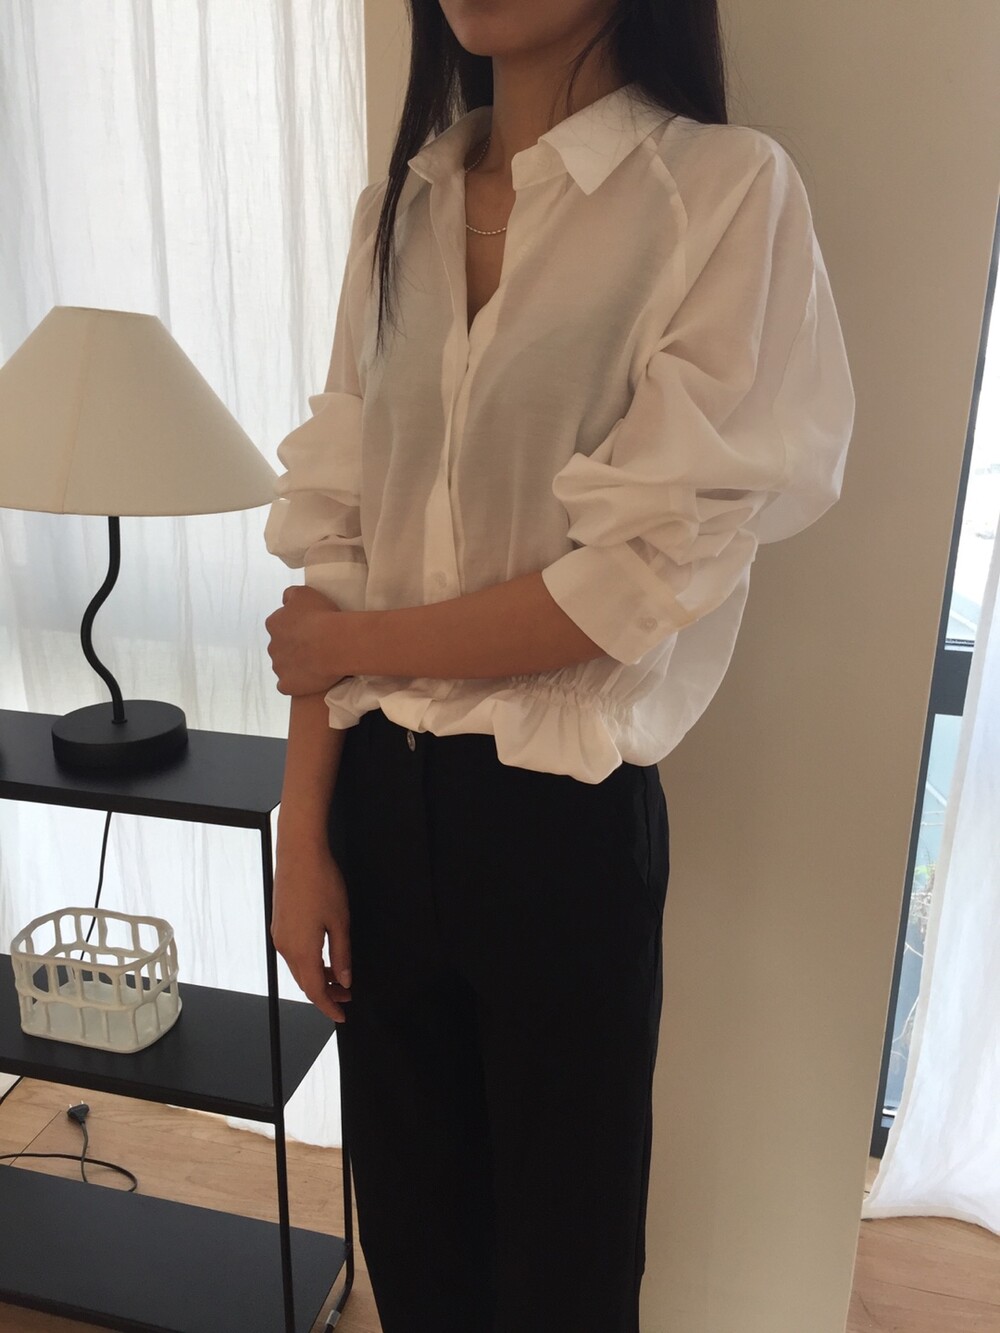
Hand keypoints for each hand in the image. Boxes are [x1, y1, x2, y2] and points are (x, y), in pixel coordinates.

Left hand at [265, 585, 346, 696]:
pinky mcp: (286, 685)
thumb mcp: (305, 593)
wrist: (334, 644)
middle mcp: (272, 645)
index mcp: (274, 624)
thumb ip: (290, 595)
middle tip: (316, 647)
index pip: (279, 626)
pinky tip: (310, 680)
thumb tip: (285, 601)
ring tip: (317, 664)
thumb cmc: (322, 616)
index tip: (310, 630)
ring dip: (296, 665)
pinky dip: (296, 683)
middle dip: (294, 647)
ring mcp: (278, 667)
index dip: (295, 628)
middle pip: (281, 647)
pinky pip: (287, 685)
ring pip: (284, 666)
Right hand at [270, 837, 352, 1022]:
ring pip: (298, 968)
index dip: (328, 1007)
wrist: (299, 853)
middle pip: (304, 982)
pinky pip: (293, 954)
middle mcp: (285, 947)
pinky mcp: (280, 924)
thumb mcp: (340, 923)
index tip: (342, 1016)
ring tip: (339, 978)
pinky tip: (324, 956)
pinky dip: (309, 963)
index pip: (314, 991)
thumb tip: (344, 980)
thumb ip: (342, 956)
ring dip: (317, 977)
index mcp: (301, 951)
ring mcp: (280, 935)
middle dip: (326, 993)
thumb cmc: (321, 883)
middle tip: (347, 997)